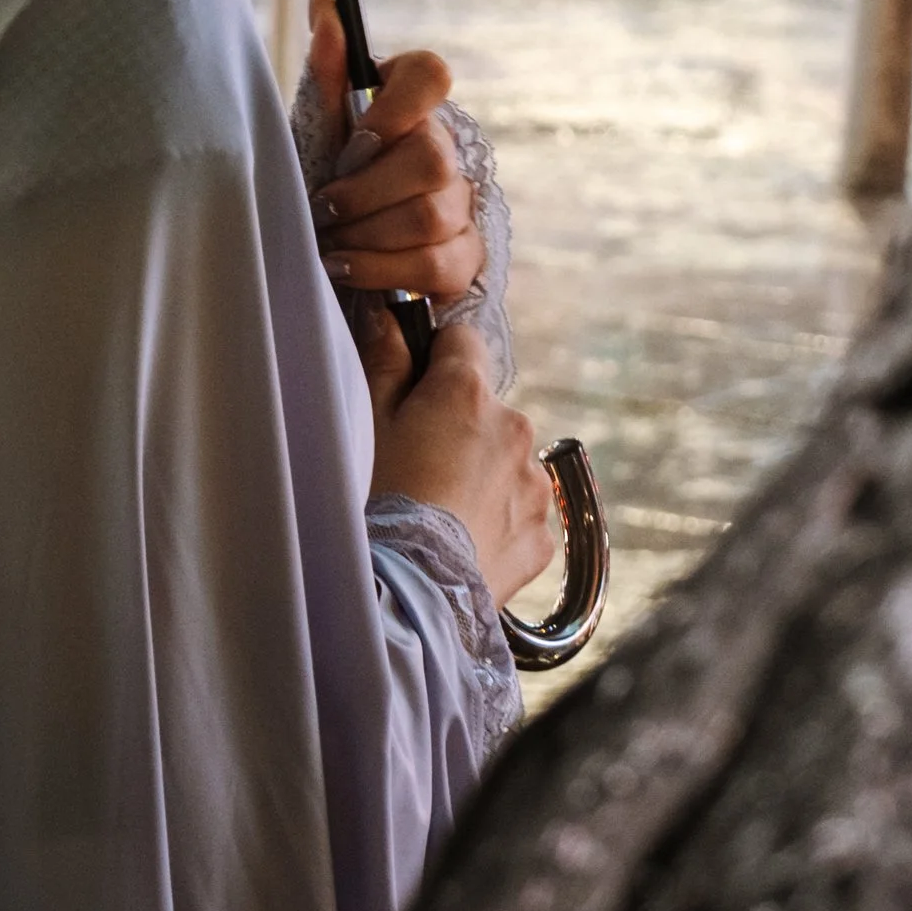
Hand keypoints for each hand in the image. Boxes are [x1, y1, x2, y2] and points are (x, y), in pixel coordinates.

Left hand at [304, 0, 485, 308]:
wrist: (331, 245)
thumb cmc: (326, 174)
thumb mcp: (317, 124)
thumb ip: (325, 66)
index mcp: (410, 100)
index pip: (432, 75)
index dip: (399, 107)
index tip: (356, 139)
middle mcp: (446, 146)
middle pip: (432, 159)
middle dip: (366, 192)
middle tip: (324, 207)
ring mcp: (463, 203)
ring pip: (431, 216)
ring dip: (368, 234)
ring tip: (330, 241)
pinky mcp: (464, 255)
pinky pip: (436, 264)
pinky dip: (382, 269)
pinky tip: (347, 268)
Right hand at [360, 312, 557, 606]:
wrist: (408, 595)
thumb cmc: (378, 501)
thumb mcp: (368, 422)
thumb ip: (386, 359)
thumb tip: (393, 315)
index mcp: (467, 392)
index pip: (463, 340)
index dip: (436, 360)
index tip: (416, 388)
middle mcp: (514, 428)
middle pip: (486, 408)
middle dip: (458, 426)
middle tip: (417, 466)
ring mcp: (535, 484)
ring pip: (507, 460)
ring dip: (482, 473)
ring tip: (440, 511)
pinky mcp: (544, 534)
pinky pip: (521, 511)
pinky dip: (498, 520)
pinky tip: (462, 540)